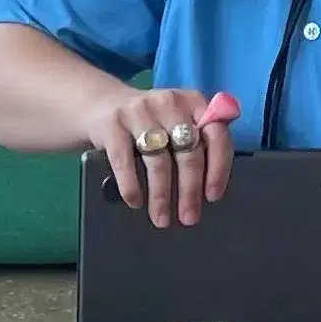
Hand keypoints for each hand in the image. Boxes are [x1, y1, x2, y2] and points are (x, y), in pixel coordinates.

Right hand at [86, 87, 233, 228]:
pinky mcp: (113, 123)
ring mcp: (140, 111)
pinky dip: (131, 185)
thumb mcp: (178, 121)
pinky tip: (135, 201)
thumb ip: (200, 141)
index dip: (218, 167)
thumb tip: (211, 188)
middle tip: (188, 218)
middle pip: (188, 152)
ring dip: (161, 195)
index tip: (213, 196)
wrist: (102, 104)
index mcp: (194, 102)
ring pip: (158, 160)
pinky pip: (125, 160)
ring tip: (161, 218)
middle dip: (190, 190)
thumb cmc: (151, 122)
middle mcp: (170, 102)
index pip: (216, 134)